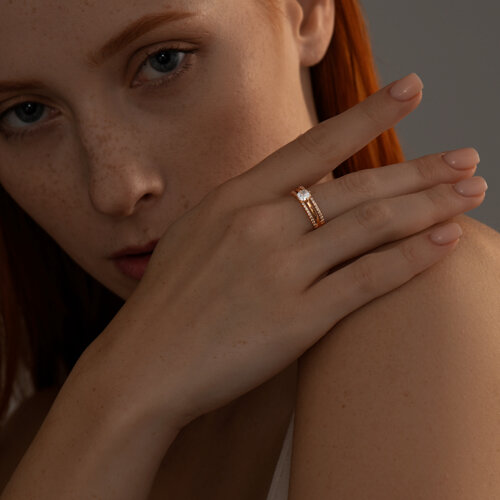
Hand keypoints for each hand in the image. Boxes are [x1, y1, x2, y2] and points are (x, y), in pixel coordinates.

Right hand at [84, 73, 483, 429]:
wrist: (144, 365)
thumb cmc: (171, 302)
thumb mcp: (201, 234)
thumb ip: (249, 209)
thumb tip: (297, 194)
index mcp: (235, 198)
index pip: (314, 144)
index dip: (368, 116)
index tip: (409, 92)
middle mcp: (260, 224)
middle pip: (358, 186)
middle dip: (421, 170)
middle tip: (466, 160)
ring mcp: (280, 270)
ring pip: (373, 226)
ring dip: (430, 207)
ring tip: (470, 195)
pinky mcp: (298, 319)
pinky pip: (370, 279)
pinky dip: (413, 258)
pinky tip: (445, 241)